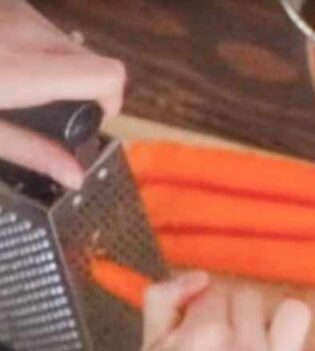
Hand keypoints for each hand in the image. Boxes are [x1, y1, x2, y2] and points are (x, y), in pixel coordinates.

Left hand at [0, 0, 124, 188]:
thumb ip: (30, 150)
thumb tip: (75, 175)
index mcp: (17, 70)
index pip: (108, 75)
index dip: (111, 101)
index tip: (92, 118)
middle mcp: (23, 31)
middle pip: (94, 61)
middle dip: (80, 87)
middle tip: (39, 105)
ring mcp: (15, 10)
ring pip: (68, 44)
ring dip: (56, 66)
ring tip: (13, 81)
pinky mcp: (9, 3)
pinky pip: (40, 28)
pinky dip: (33, 48)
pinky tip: (5, 59)